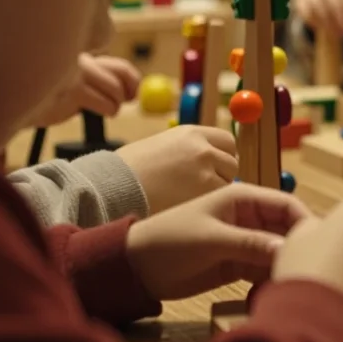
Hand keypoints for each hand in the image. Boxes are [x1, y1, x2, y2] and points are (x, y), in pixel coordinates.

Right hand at [29, 54, 141, 127]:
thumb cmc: (45, 95)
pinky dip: (106, 110)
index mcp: (82, 56)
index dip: (133, 80)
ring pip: (115, 90)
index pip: (119, 66)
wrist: (14, 104)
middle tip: (124, 103)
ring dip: (114, 106)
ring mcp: (77, 74)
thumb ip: (98, 79)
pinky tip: (92, 112)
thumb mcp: (73, 81)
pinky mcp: (73, 91)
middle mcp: (81, 61)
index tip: (133, 94)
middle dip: (127, 93)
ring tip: (104, 110)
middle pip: (121, 75)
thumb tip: (131, 93)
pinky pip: (105, 104)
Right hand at [116, 126, 237, 214]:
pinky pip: (218, 200)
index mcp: (191, 133)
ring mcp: (206, 171)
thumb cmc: (128, 171)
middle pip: (232, 162)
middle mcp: (203, 148)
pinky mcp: (205, 193)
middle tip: (202, 188)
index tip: (216, 168)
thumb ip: (189, 150)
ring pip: (228, 183)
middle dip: (222, 176)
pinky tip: (187, 208)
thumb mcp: (162, 146)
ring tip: (187, 199)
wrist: (110, 187)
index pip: (227, 141)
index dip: (223, 156)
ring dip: (215, 192)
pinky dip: (208, 206)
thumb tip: (214, 159)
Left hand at [126, 183, 308, 300]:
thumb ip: (249, 244)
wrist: (136, 268)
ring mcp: (245, 241)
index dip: (304, 220)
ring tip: (291, 283)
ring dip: (285, 264)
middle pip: (286, 229)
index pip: (285, 204)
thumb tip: (287, 249)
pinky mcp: (238, 264)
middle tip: (306, 269)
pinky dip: (271, 278)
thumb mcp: (211, 239)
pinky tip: (274, 290)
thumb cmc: (170, 240)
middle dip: (297, 246)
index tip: (317, 244)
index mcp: (243, 198)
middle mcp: (249, 217)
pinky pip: (264, 269)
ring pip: (277, 251)